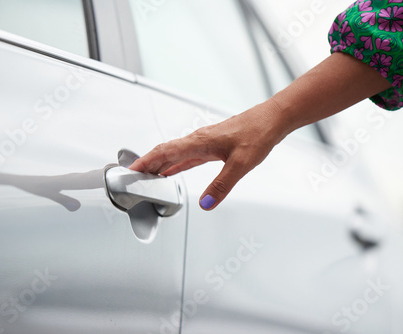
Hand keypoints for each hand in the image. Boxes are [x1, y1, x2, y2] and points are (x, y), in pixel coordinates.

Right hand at [129, 101, 288, 209]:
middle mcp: (198, 140)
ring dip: (160, 165)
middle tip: (134, 178)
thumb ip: (222, 185)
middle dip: (147, 165)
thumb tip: (206, 203)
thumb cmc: (258, 133)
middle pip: (165, 152)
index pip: (164, 151)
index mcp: (199, 142)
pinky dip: (175, 164)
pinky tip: (172, 171)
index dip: (146, 161)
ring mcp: (204, 142)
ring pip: (174, 154)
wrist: (271, 119)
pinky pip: (187, 156)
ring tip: (148, 177)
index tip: (131, 170)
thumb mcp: (241, 163)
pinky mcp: (211, 145)